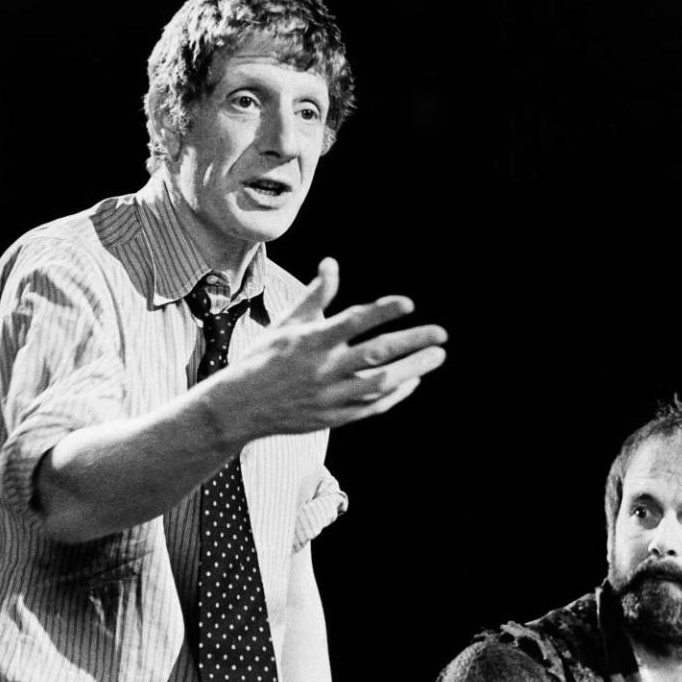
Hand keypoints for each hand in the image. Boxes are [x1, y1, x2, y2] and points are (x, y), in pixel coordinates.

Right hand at [206, 257, 447, 438]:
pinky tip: (412, 380)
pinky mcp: (333, 418)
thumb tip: (332, 263)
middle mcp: (322, 369)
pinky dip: (395, 393)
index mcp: (309, 341)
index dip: (381, 312)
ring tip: (436, 355)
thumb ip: (316, 295)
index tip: (408, 303)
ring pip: (380, 383)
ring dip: (412, 369)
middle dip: (411, 343)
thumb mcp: (288, 323)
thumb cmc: (265, 357)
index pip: (352, 322)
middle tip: (441, 334)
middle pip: (375, 354)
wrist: (240, 406)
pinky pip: (372, 406)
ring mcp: (329, 396)